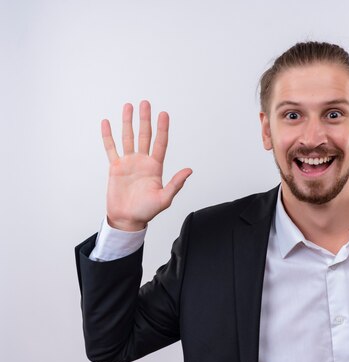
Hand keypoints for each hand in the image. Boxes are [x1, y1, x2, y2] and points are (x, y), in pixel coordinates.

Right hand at [102, 101, 191, 230]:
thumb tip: (189, 170)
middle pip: (144, 135)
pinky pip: (111, 148)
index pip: (160, 143)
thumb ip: (176, 183)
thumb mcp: (164, 198)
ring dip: (128, 122)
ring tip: (128, 106)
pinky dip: (108, 136)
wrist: (127, 219)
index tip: (164, 114)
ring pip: (128, 137)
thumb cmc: (146, 211)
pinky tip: (107, 123)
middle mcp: (142, 161)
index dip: (162, 129)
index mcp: (156, 167)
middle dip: (145, 119)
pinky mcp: (115, 167)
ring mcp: (128, 163)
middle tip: (145, 103)